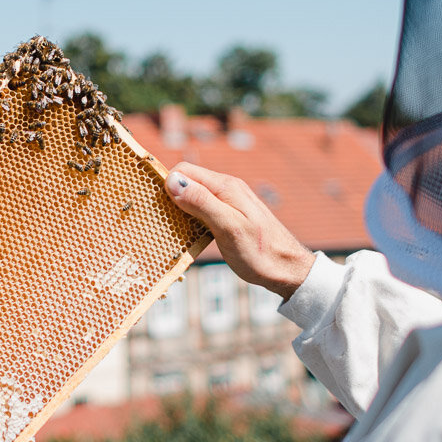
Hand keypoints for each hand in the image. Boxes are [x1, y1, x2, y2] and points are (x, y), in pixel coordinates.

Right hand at [165, 162, 314, 299]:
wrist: (288, 270)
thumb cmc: (260, 252)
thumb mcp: (228, 228)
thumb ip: (202, 203)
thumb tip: (173, 181)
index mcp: (226, 186)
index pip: (184, 171)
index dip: (165, 184)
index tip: (154, 206)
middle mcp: (227, 188)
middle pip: (187, 181)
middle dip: (170, 196)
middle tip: (159, 220)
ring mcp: (229, 202)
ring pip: (193, 195)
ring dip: (179, 209)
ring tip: (171, 229)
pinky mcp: (230, 215)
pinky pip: (202, 209)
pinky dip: (191, 218)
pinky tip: (189, 234)